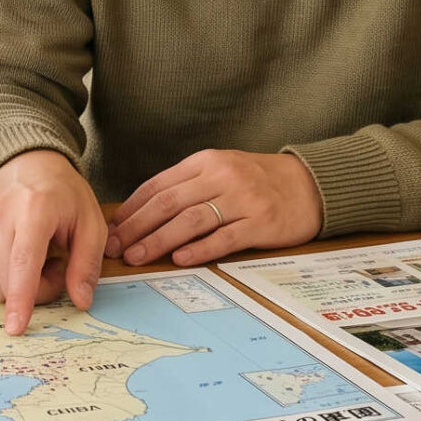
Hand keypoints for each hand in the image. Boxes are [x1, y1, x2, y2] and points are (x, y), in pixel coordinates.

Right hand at [0, 150, 104, 334]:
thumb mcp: (91, 223)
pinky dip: (0, 276)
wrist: (25, 164)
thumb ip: (87, 264)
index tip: (15, 327)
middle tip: (55, 264)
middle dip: (38, 289)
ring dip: (18, 284)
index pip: (23, 261)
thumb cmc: (62, 195)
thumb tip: (81, 302)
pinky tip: (13, 253)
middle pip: (10, 283)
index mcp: (34, 209)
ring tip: (34, 254)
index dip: (22, 297)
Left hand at [105, 149, 322, 267]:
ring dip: (159, 240)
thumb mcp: (221, 171)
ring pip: (191, 220)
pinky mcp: (261, 222)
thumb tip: (142, 214)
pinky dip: (200, 249)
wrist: (309, 185)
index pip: (159, 185)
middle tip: (115, 248)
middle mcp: (222, 176)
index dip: (131, 209)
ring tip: (138, 256)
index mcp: (206, 161)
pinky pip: (224, 237)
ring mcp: (243, 199)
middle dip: (137, 227)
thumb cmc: (257, 181)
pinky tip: (180, 259)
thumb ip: (187, 187)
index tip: (112, 229)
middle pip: (169, 203)